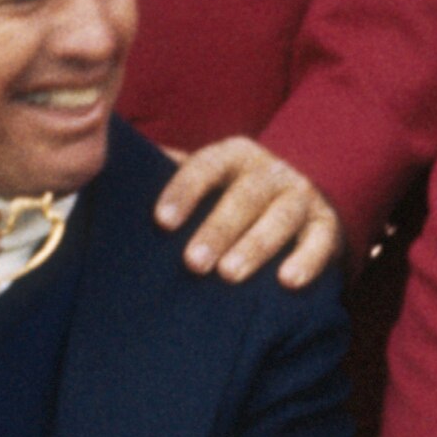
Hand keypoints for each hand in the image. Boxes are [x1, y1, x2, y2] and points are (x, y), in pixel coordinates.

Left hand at [150, 139, 341, 289]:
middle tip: (193, 263)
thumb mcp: (210, 175)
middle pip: (245, 196)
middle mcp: (270, 171)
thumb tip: (109, 173)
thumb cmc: (237, 191)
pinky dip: (307, 259)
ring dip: (255, 245)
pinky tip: (288, 281)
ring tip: (230, 275)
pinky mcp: (327, 225)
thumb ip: (172, 174)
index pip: (206, 165)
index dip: (184, 191)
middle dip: (218, 229)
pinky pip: (320, 241)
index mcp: (235, 155)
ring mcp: (302, 196)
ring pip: (281, 217)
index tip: (161, 221)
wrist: (306, 191)